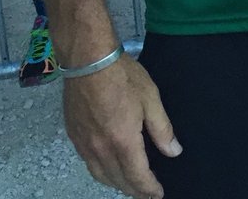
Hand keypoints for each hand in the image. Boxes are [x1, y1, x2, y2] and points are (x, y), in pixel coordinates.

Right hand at [63, 56, 180, 198]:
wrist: (88, 61)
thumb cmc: (124, 77)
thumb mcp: (151, 99)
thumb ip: (162, 129)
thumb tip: (174, 152)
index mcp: (122, 141)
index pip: (137, 176)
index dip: (148, 189)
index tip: (157, 194)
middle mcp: (100, 149)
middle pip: (117, 180)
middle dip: (133, 190)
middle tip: (146, 193)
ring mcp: (84, 144)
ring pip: (100, 175)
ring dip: (116, 184)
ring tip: (129, 184)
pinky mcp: (73, 136)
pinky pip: (88, 164)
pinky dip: (101, 172)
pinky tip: (108, 167)